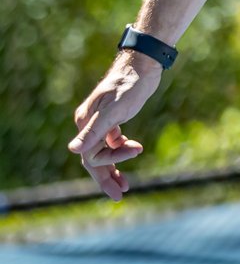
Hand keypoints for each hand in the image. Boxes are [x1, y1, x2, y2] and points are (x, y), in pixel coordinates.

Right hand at [69, 53, 163, 200]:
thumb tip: (73, 151)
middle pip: (94, 158)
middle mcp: (89, 123)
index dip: (107, 169)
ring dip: (115, 166)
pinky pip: (112, 141)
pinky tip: (133, 149)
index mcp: (85, 122)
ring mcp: (101, 121)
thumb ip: (95, 132)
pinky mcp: (113, 118)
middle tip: (119, 196)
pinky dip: (121, 149)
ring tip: (125, 184)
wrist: (142, 67)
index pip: (91, 156)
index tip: (131, 169)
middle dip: (107, 177)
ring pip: (104, 151)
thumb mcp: (113, 112)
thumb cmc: (128, 87)